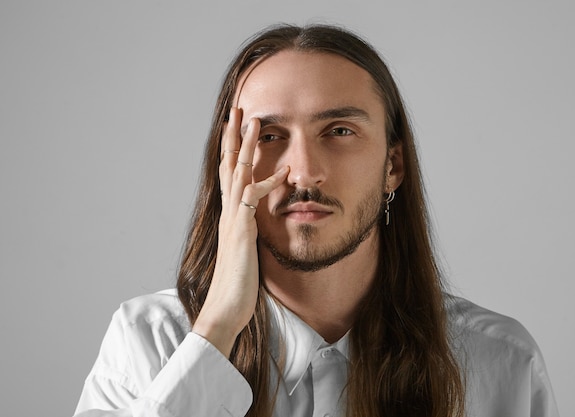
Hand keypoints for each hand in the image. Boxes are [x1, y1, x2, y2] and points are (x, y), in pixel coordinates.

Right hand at [191, 107, 287, 357]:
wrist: (225, 308)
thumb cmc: (238, 285)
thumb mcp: (246, 252)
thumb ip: (249, 234)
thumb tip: (256, 226)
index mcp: (230, 216)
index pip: (229, 176)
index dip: (231, 151)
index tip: (235, 130)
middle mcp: (228, 213)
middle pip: (227, 165)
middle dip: (232, 137)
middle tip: (236, 110)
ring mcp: (234, 220)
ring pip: (237, 174)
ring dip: (245, 146)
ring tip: (253, 121)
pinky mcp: (242, 231)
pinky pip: (253, 198)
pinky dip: (268, 182)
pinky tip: (283, 172)